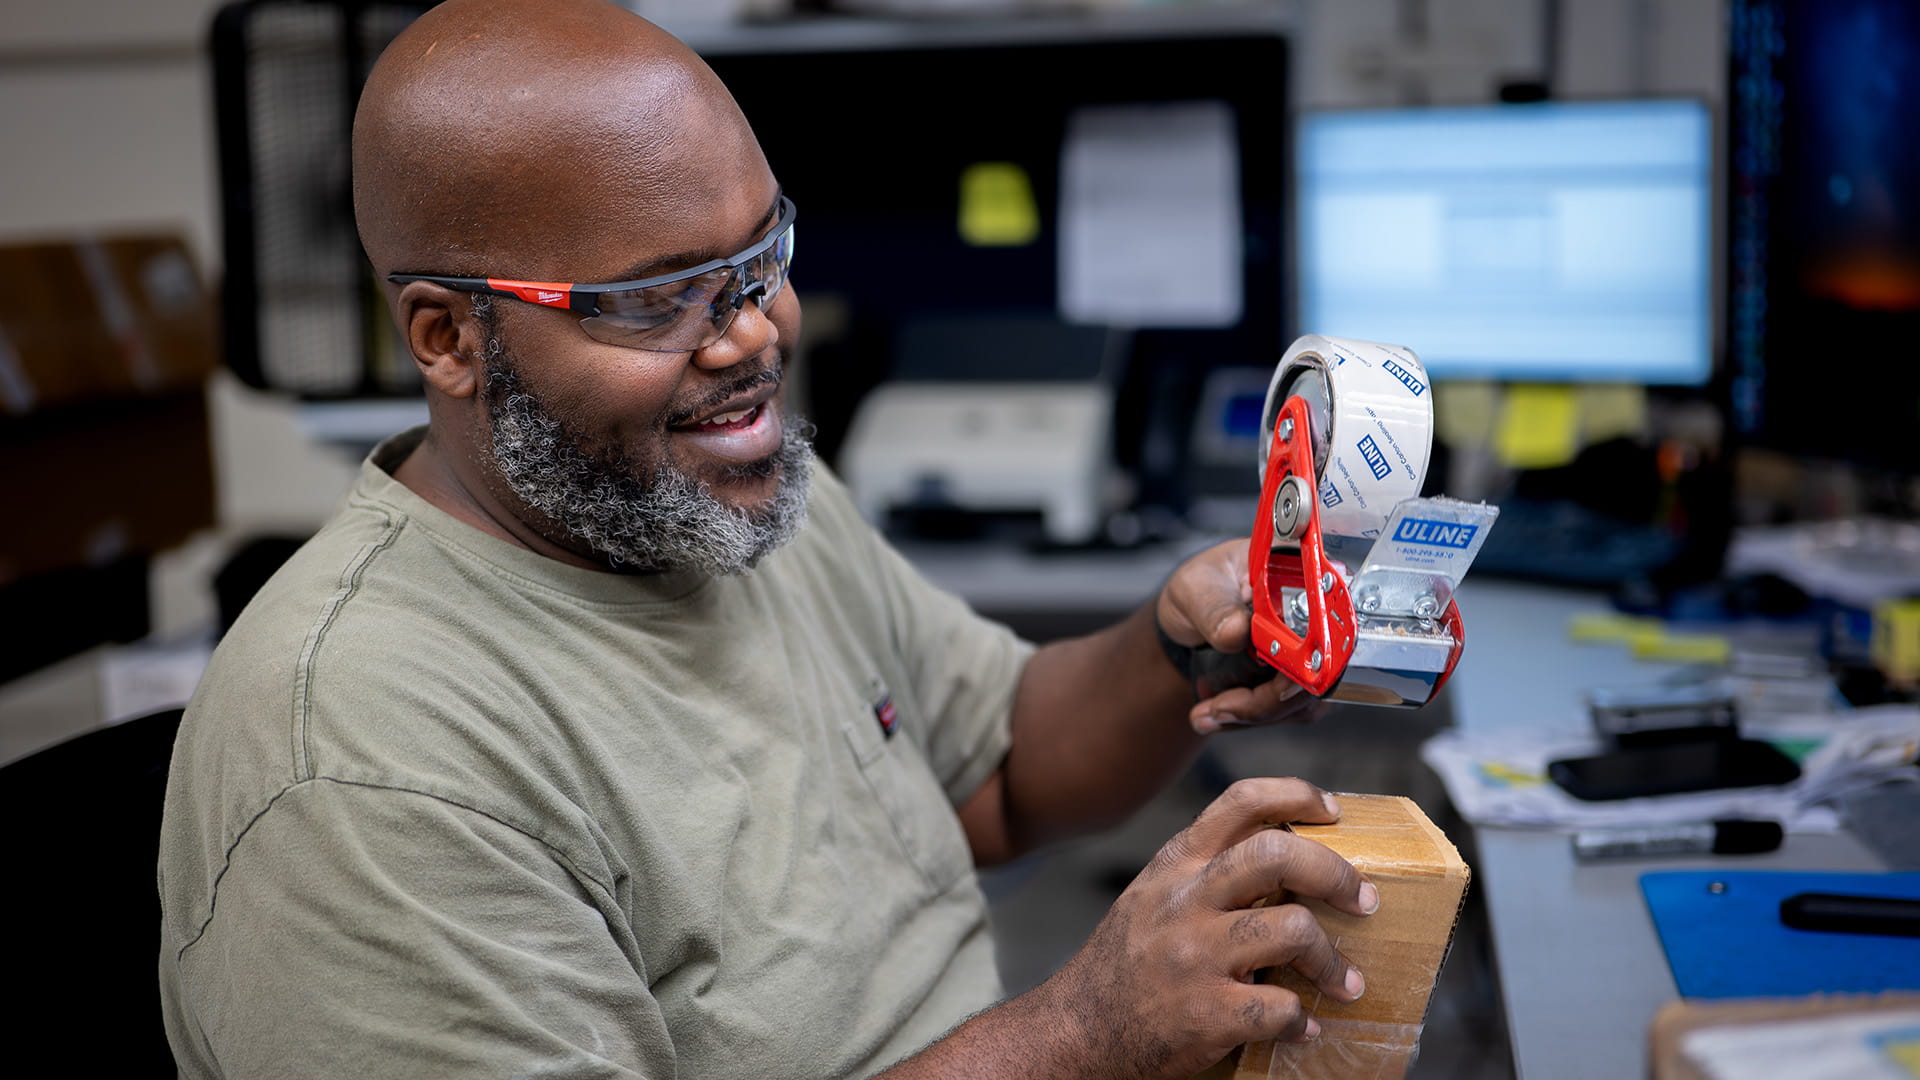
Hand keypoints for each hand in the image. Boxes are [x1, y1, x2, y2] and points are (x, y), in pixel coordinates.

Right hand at [1029, 778, 1377, 1079]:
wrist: (1077, 1031)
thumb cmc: (1124, 964)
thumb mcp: (1153, 897)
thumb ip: (1205, 872)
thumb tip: (1287, 861)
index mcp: (1177, 865)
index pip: (1242, 803)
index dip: (1297, 795)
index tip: (1334, 811)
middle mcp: (1185, 901)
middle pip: (1278, 855)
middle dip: (1336, 874)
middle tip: (1364, 899)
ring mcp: (1194, 956)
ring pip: (1292, 930)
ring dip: (1331, 960)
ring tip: (1346, 983)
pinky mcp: (1205, 1013)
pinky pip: (1281, 1009)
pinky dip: (1303, 1022)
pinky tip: (1302, 1028)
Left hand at [1156, 539, 1321, 733]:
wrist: (1187, 619)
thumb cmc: (1198, 590)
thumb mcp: (1194, 589)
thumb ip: (1214, 608)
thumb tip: (1238, 632)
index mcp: (1300, 576)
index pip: (1329, 616)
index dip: (1315, 652)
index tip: (1283, 682)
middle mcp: (1316, 614)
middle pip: (1321, 669)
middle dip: (1269, 699)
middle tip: (1218, 709)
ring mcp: (1312, 650)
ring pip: (1305, 699)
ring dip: (1254, 714)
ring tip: (1207, 713)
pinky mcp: (1299, 679)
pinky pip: (1288, 710)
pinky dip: (1250, 719)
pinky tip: (1215, 714)